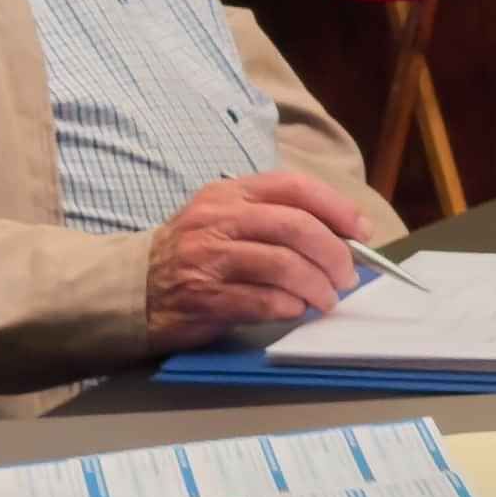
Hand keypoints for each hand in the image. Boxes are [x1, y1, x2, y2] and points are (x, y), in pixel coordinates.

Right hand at [145, 171, 369, 348]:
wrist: (133, 288)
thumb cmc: (194, 252)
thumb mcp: (227, 218)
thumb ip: (276, 218)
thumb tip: (343, 237)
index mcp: (230, 193)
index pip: (294, 187)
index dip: (336, 207)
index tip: (362, 232)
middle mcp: (219, 220)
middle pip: (295, 227)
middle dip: (333, 253)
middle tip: (346, 276)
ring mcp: (209, 258)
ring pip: (283, 265)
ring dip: (317, 286)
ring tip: (325, 299)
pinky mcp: (205, 296)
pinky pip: (263, 300)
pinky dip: (290, 305)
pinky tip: (295, 309)